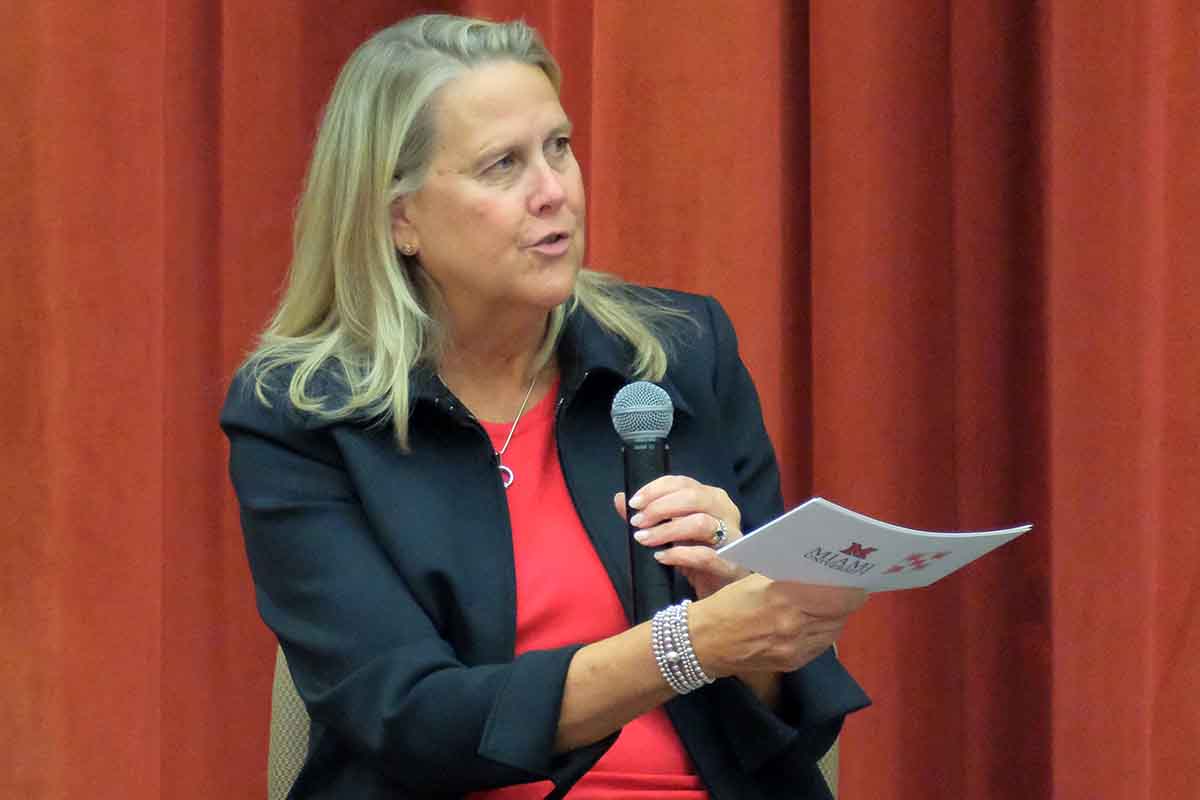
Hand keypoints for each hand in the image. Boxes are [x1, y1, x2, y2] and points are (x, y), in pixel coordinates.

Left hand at [613, 475, 749, 598]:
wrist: (721, 591)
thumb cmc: (698, 556)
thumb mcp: (671, 533)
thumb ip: (648, 515)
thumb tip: (620, 499)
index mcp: (712, 498)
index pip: (683, 483)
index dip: (656, 490)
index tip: (634, 503)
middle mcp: (726, 512)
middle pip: (694, 497)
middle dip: (660, 507)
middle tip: (637, 522)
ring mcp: (732, 538)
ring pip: (700, 523)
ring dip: (667, 530)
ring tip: (645, 539)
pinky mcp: (731, 565)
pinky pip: (704, 555)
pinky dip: (679, 554)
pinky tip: (661, 557)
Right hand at [687, 574, 867, 676]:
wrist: (703, 644)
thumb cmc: (726, 604)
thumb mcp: (755, 580)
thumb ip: (788, 575)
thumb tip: (818, 568)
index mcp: (784, 597)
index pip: (840, 594)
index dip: (852, 585)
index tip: (855, 575)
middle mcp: (795, 625)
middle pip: (842, 611)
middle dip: (847, 597)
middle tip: (848, 585)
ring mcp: (796, 648)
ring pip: (835, 628)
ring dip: (837, 615)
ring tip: (832, 603)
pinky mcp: (794, 662)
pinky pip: (822, 644)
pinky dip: (823, 631)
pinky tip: (816, 622)